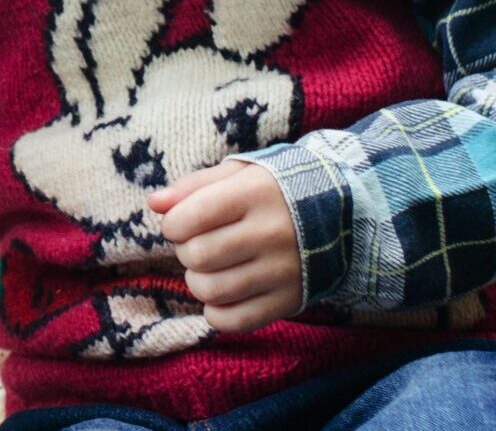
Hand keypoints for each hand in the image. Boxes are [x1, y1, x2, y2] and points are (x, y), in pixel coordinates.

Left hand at [148, 161, 303, 332]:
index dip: (173, 224)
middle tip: (199, 244)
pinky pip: (235, 321)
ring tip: (211, 268)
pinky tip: (222, 295)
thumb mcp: (238, 175)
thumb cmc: (273, 191)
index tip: (181, 223)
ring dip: (198, 281)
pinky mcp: (290, 301)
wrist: (340, 214)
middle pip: (198, 256)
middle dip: (186, 251)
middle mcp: (272, 233)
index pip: (190, 217)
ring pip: (212, 291)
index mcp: (256, 194)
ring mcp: (283, 271)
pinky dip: (216, 313)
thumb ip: (193, 186)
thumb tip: (155, 203)